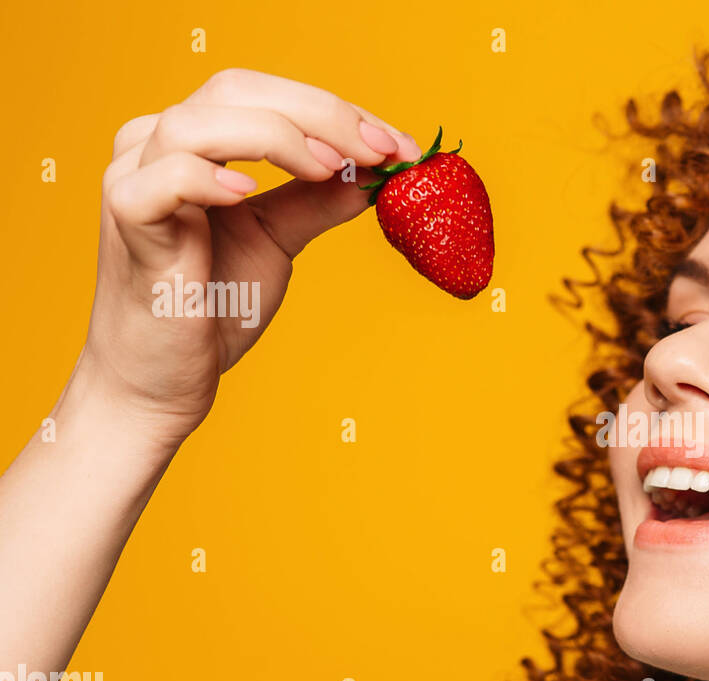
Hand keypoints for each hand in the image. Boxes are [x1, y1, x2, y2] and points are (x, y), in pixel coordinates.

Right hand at [78, 68, 420, 449]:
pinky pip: (164, 177)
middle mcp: (154, 146)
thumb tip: (379, 172)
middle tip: (383, 149)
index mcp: (193, 143)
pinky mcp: (128, 222)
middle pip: (236, 90)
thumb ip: (318, 200)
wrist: (162, 382)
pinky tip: (249, 193)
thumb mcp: (277, 240)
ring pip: (198, 122)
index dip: (337, 112)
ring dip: (278, 136)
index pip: (266, 96)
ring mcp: (132, 179)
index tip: (401, 145)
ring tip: (331, 168)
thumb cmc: (212, 308)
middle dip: (322, 114)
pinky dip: (208, 176)